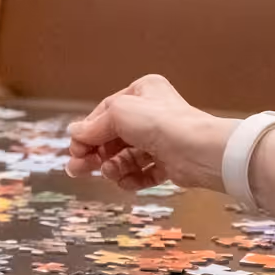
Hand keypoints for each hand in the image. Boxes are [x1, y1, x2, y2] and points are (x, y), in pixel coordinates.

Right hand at [66, 75, 235, 192]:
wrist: (200, 151)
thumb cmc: (161, 123)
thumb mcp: (117, 114)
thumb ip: (92, 126)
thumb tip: (74, 133)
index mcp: (142, 92)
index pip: (104, 113)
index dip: (87, 132)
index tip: (75, 150)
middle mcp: (152, 114)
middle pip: (113, 137)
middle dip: (95, 154)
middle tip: (77, 170)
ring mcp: (162, 139)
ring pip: (126, 156)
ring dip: (114, 167)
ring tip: (110, 174)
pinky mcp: (170, 163)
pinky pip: (144, 172)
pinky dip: (133, 178)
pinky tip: (126, 182)